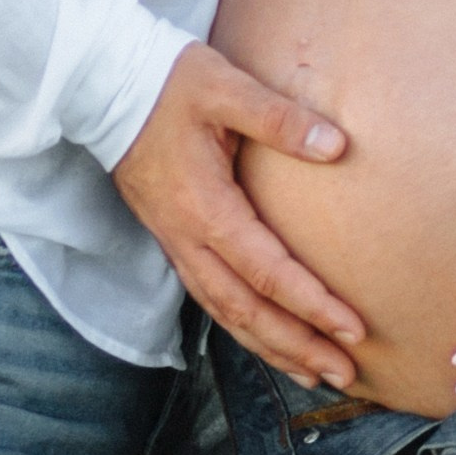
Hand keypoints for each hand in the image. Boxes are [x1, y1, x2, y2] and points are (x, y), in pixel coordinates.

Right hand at [112, 44, 364, 391]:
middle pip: (245, 310)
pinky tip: (268, 339)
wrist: (103, 84)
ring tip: (314, 372)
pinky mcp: (173, 239)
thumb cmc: (167, 81)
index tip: (352, 328)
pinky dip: (243, 328)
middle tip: (344, 372)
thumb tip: (336, 145)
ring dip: (270, 347)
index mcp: (204, 206)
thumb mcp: (224, 87)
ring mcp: (175, 243)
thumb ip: (279, 118)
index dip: (310, 304)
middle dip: (296, 345)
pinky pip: (211, 298)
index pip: (266, 271)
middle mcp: (187, 237)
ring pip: (225, 313)